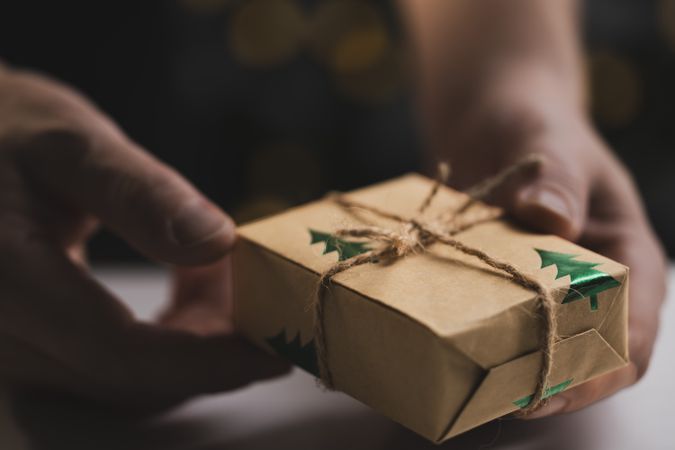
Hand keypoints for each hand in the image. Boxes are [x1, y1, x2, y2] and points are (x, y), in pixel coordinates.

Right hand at [0, 67, 287, 408]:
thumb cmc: (6, 129)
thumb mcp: (72, 143)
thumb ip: (139, 194)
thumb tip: (218, 242)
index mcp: (7, 282)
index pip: (121, 352)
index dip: (207, 360)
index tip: (276, 348)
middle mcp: (0, 336)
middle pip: (131, 379)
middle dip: (211, 350)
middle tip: (265, 300)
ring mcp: (13, 350)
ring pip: (127, 380)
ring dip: (193, 343)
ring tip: (228, 279)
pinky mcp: (31, 345)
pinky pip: (113, 364)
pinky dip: (167, 338)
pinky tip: (192, 286)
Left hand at [428, 67, 667, 416]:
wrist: (489, 114)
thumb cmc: (532, 117)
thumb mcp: (548, 135)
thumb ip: (555, 173)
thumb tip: (551, 217)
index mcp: (623, 252)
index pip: (634, 331)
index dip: (600, 370)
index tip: (553, 390)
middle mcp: (585, 279)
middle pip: (584, 353)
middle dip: (549, 382)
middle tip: (499, 400)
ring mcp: (537, 285)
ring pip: (533, 345)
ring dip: (505, 368)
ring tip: (466, 386)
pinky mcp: (494, 281)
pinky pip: (486, 320)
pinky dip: (468, 337)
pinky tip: (437, 346)